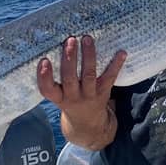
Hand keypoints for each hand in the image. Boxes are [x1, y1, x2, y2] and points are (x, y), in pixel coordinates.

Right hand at [37, 35, 126, 150]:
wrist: (87, 125)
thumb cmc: (68, 102)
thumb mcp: (58, 96)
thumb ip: (53, 79)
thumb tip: (50, 46)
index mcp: (58, 97)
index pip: (48, 89)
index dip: (44, 76)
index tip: (44, 60)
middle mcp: (73, 97)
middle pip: (70, 78)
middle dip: (69, 59)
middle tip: (70, 40)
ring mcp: (89, 95)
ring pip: (89, 75)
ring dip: (88, 56)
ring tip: (87, 39)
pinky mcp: (103, 93)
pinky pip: (109, 78)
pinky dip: (116, 64)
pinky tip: (121, 52)